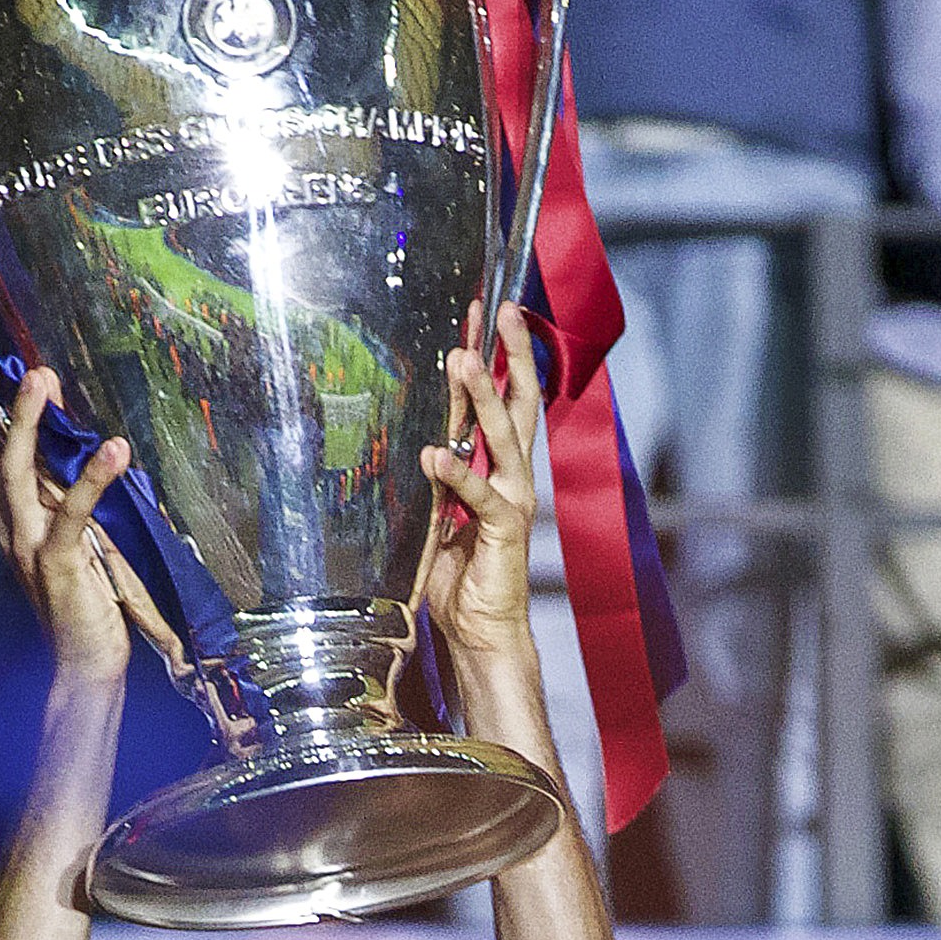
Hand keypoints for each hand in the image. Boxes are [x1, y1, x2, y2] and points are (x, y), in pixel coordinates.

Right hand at [0, 358, 177, 687]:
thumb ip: (56, 495)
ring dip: (26, 424)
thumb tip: (60, 448)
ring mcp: (29, 547)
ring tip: (39, 379)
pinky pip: (73, 513)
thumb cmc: (81, 601)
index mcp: (9, 523)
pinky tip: (114, 448)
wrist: (83, 664)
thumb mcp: (64, 538)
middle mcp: (10, 531)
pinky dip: (93, 478)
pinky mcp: (59, 564)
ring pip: (17, 476)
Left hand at [417, 303, 542, 675]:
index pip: (498, 398)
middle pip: (518, 401)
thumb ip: (439, 472)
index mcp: (499, 466)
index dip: (493, 354)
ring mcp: (513, 499)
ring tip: (465, 360)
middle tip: (497, 311)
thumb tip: (422, 431)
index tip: (485, 312)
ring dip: (482, 397)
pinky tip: (433, 455)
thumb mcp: (439, 508)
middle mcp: (513, 475)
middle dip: (509, 353)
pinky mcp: (504, 529)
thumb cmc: (458, 572)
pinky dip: (456, 474)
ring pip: (503, 436)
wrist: (479, 628)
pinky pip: (480, 494)